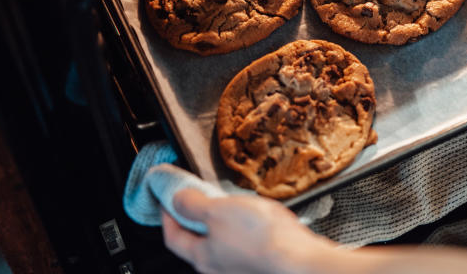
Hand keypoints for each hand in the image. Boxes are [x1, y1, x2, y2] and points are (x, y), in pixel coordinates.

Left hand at [162, 190, 332, 273]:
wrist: (299, 259)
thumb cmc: (260, 237)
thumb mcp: (218, 210)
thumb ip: (193, 205)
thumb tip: (175, 199)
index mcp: (202, 256)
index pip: (173, 237)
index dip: (167, 217)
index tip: (166, 201)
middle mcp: (219, 268)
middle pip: (197, 244)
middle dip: (195, 222)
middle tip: (199, 200)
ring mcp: (241, 269)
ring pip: (223, 246)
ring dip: (222, 226)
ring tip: (232, 206)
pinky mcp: (261, 265)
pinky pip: (245, 246)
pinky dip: (243, 232)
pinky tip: (257, 221)